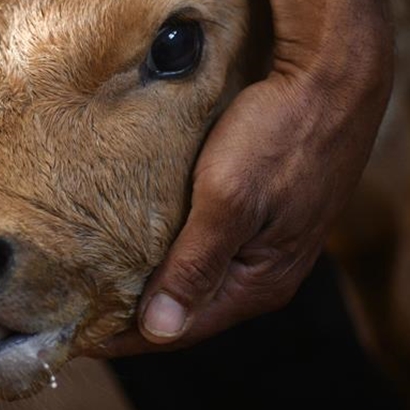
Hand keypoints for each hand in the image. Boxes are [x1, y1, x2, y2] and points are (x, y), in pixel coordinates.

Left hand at [93, 0, 391, 354]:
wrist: (335, 72)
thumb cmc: (281, 132)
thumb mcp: (229, 199)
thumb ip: (194, 265)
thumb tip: (158, 331)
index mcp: (262, 281)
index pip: (179, 329)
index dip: (125, 336)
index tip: (73, 337)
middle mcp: (270, 272)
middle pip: (191, 309)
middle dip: (136, 314)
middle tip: (78, 309)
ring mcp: (272, 240)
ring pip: (202, 277)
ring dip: (155, 281)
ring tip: (101, 278)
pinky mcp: (270, 209)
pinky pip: (213, 246)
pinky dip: (177, 250)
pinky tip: (146, 238)